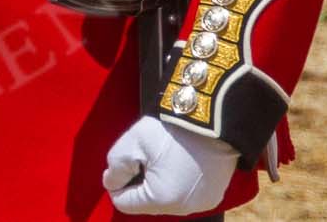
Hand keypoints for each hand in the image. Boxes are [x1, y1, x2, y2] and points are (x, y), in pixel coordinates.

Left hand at [102, 115, 238, 215]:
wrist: (214, 118)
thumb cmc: (172, 129)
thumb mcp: (132, 142)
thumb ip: (115, 167)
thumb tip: (111, 183)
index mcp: (162, 200)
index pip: (124, 203)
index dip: (117, 183)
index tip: (124, 162)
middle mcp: (184, 209)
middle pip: (147, 203)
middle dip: (140, 182)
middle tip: (146, 155)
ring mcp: (202, 203)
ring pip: (166, 199)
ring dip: (159, 183)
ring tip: (165, 156)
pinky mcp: (214, 195)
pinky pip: (185, 194)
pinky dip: (178, 182)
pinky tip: (180, 160)